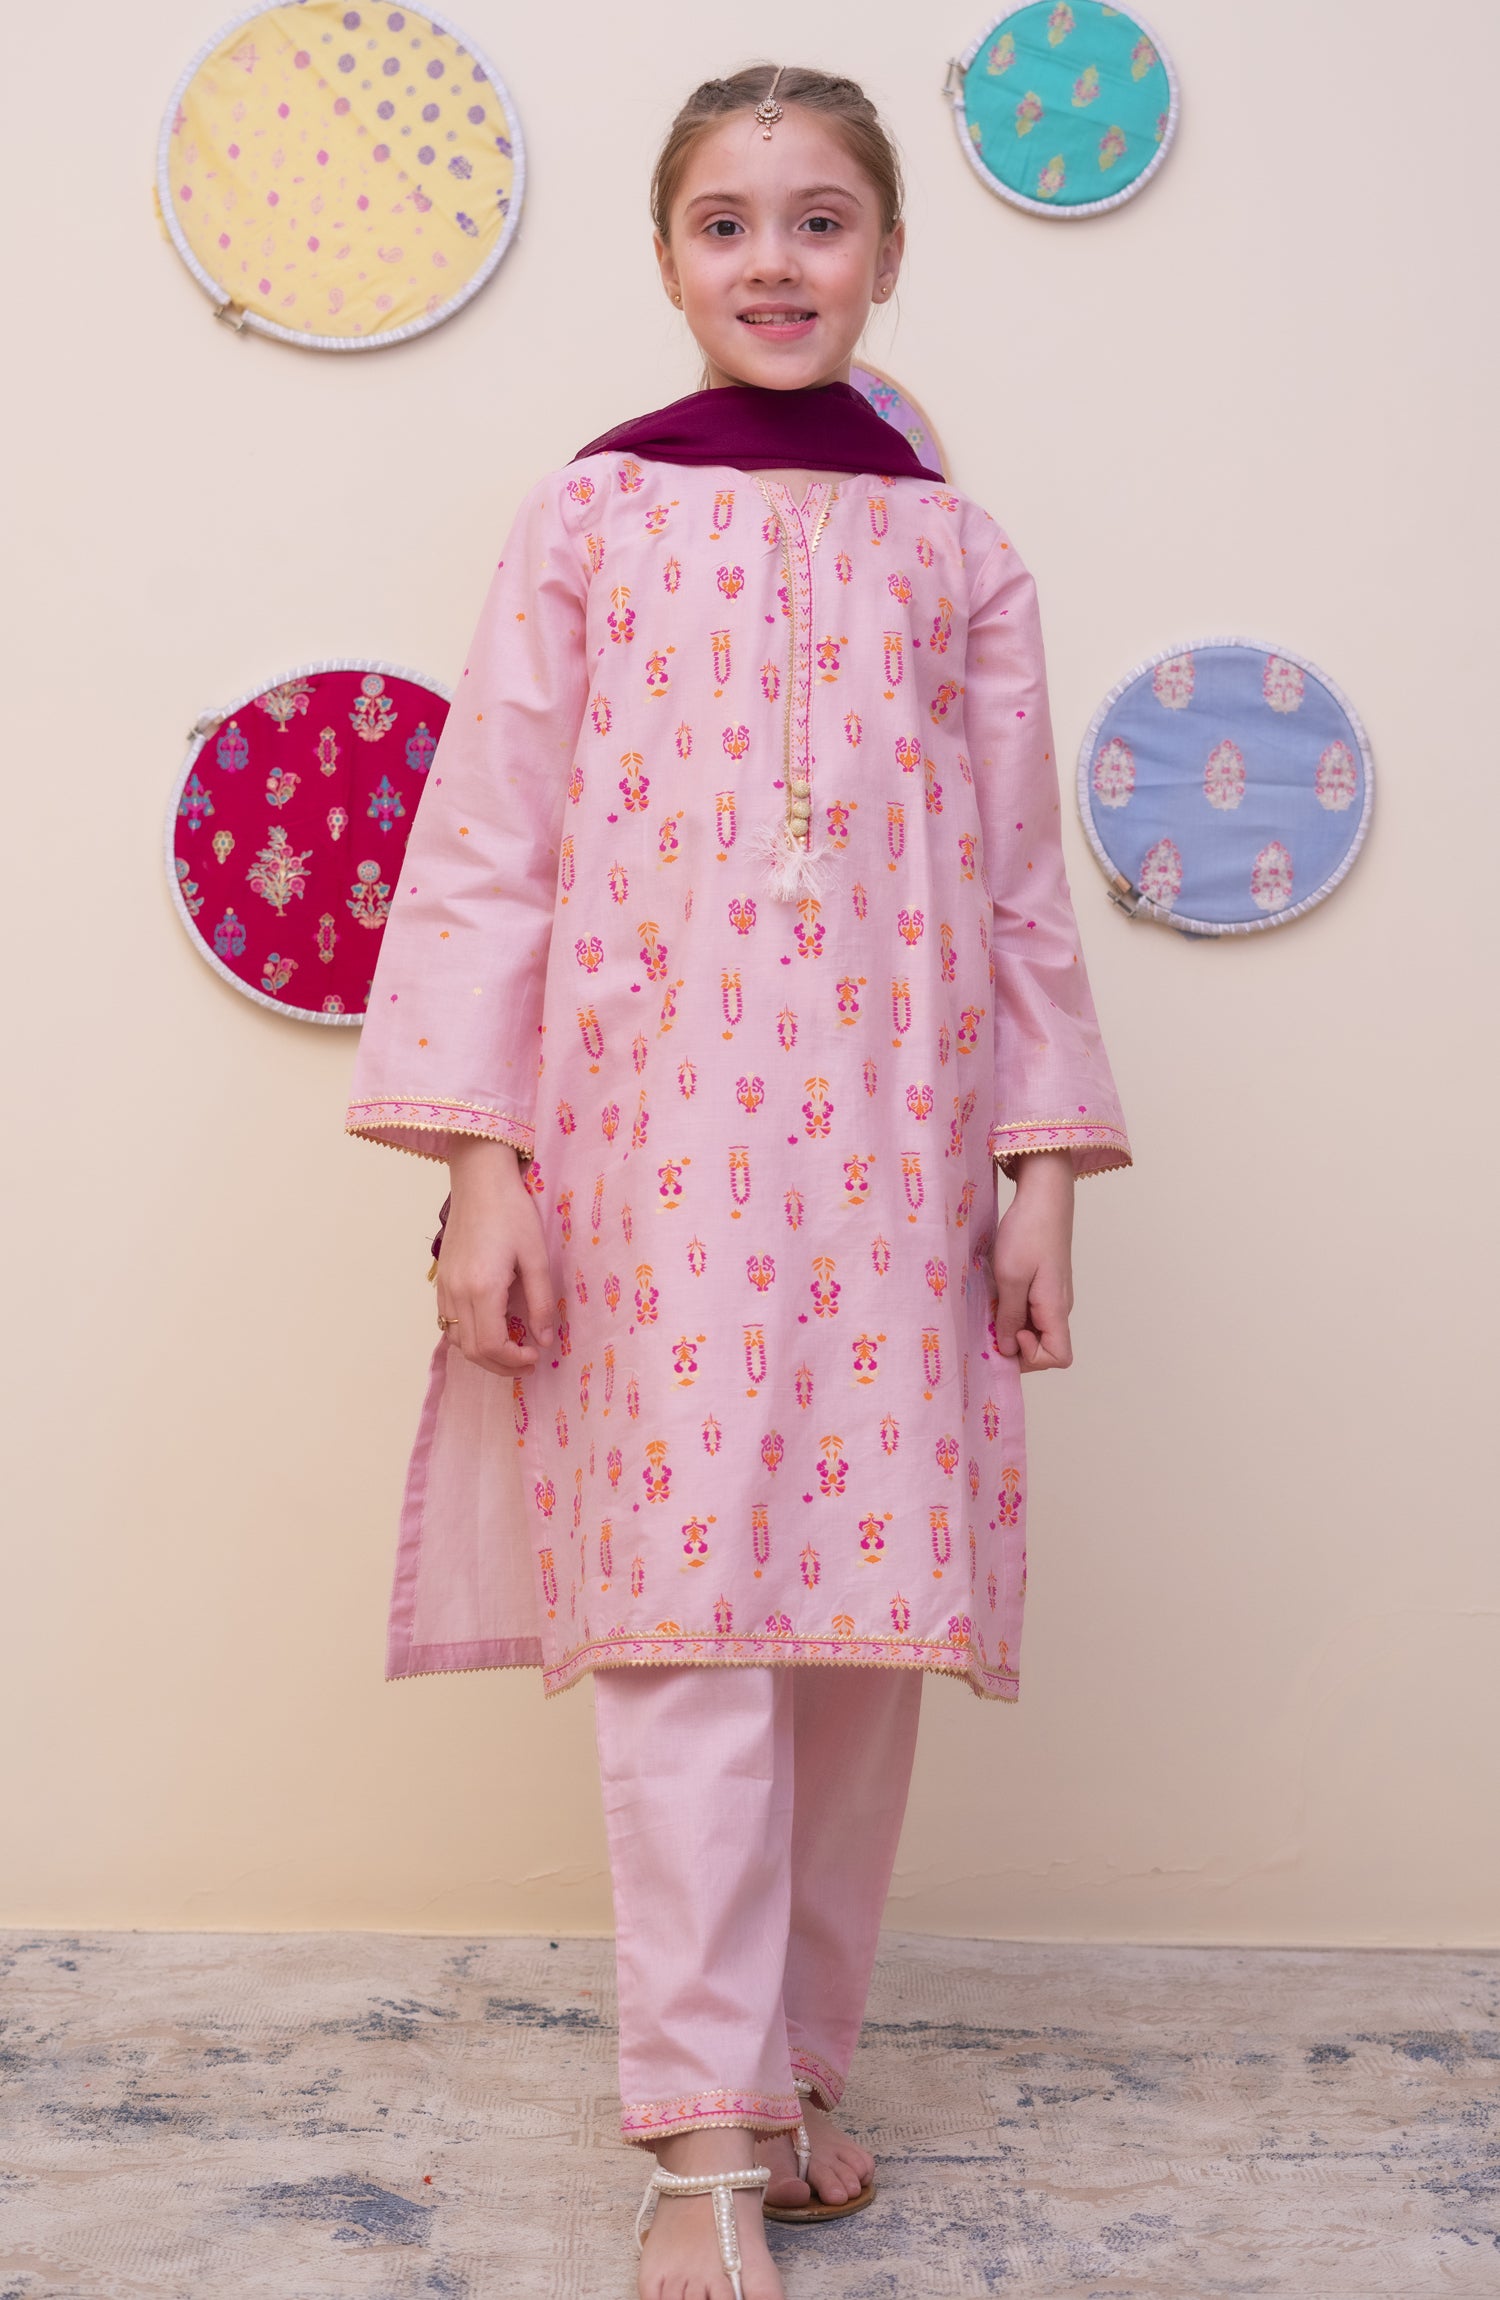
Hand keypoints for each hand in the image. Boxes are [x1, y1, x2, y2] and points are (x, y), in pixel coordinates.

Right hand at [435, 1138, 555, 1375]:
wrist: (480, 1181)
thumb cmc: (513, 1213)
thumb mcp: (537, 1257)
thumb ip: (541, 1302)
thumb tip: (544, 1340)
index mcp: (482, 1287)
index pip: (491, 1346)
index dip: (513, 1360)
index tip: (535, 1355)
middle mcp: (457, 1292)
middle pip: (471, 1351)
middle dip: (501, 1365)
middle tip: (527, 1360)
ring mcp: (445, 1287)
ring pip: (457, 1340)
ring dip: (483, 1354)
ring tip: (511, 1348)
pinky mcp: (441, 1280)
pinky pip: (448, 1322)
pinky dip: (468, 1336)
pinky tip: (491, 1328)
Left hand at [991, 1151, 1074, 1371]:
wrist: (1044, 1195)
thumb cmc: (1028, 1232)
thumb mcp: (1010, 1277)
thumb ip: (1009, 1316)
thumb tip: (1008, 1349)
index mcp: (1056, 1309)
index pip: (1059, 1358)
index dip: (1032, 1357)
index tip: (1009, 1332)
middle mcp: (1060, 1307)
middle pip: (1045, 1347)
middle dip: (1016, 1343)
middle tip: (991, 1320)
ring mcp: (1053, 1296)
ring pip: (1035, 1328)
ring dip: (1012, 1325)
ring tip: (991, 1302)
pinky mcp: (1045, 1284)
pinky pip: (1031, 1310)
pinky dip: (1014, 1309)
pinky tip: (997, 1291)